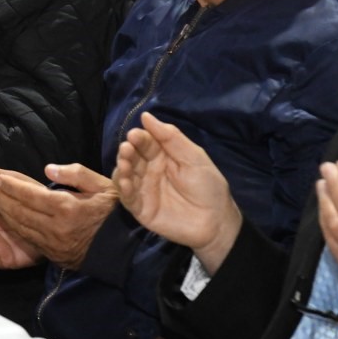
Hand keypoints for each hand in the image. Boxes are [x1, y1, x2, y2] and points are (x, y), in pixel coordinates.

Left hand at [0, 158, 117, 269]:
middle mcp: (57, 228)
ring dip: (5, 214)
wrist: (128, 249)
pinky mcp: (55, 255)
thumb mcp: (103, 185)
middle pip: (21, 213)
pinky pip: (30, 240)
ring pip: (22, 228)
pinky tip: (9, 219)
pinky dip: (17, 228)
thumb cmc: (116, 212)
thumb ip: (76, 174)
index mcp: (68, 208)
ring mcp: (55, 244)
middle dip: (2, 200)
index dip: (11, 187)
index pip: (30, 196)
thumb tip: (48, 169)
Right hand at [113, 112, 241, 273]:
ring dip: (121, 168)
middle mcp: (149, 171)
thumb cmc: (208, 187)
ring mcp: (143, 189)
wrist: (216, 222)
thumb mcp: (194, 157)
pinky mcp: (140, 208)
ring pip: (125, 175)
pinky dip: (123, 189)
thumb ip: (171, 137)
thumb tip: (146, 116)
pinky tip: (125, 182)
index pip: (145, 143)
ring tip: (124, 163)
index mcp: (162, 156)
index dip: (139, 138)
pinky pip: (127, 197)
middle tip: (127, 148)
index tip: (134, 135)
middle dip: (127, 151)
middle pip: (132, 157)